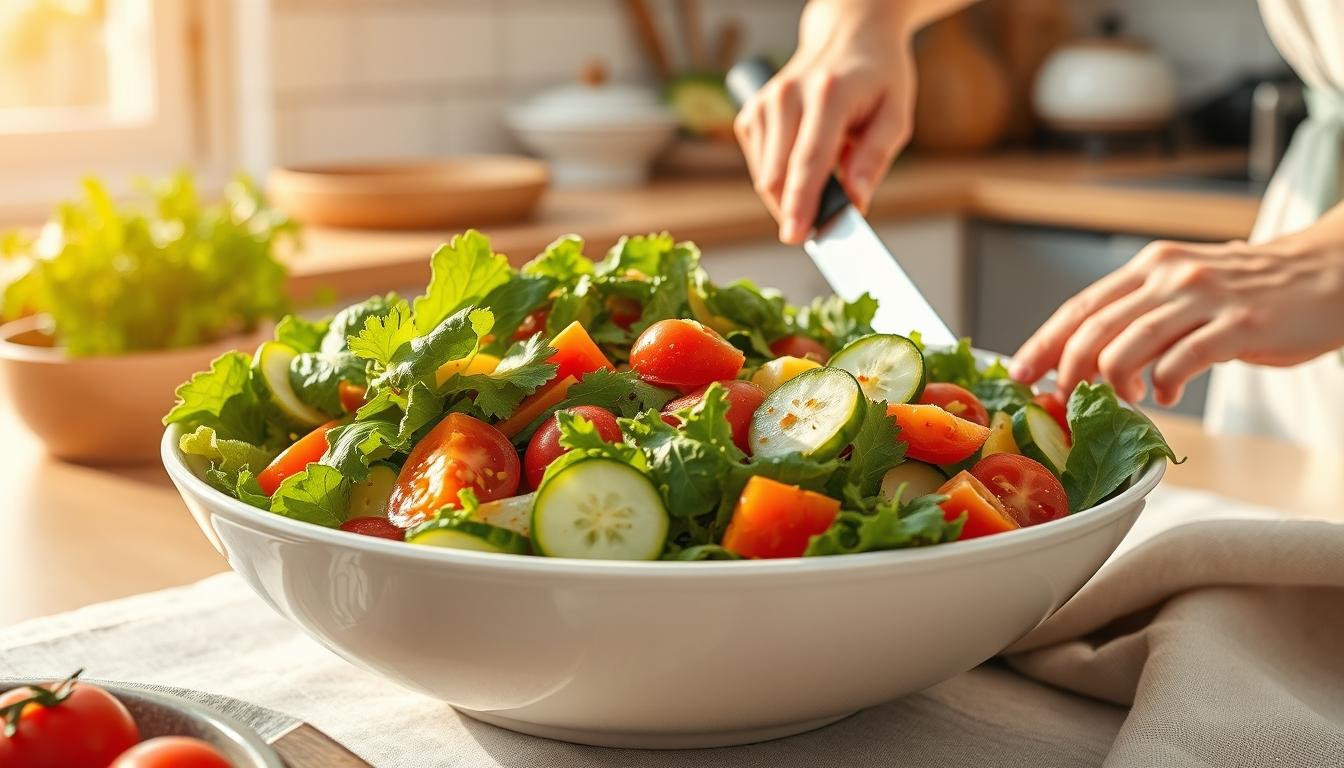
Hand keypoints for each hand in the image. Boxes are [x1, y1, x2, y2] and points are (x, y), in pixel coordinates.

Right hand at [734, 0, 916, 243]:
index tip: (796, 236)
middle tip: (822, 225)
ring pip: (764, 177)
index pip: (808, 159)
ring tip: (824, 176)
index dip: (801, 203)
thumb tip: (855, 200)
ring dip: (789, 196)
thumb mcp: (896, 114)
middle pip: (777, 175)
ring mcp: (764, 104)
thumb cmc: (877, 78)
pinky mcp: (750, 114)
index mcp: (827, 93)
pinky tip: (801, 162)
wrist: (849, 37)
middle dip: (795, 210)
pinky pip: (759, 167)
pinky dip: (780, 178)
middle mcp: (787, 95)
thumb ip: (875, 158)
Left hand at [1010, 218, 1343, 405]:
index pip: (1082, 306)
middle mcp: (1170, 275)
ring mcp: (1205, 298)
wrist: (1328, 274)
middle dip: (1066, 368)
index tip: (1018, 372)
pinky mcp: (1239, 325)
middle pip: (1095, 326)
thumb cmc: (1252, 292)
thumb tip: (1089, 358)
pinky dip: (1164, 384)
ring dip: (1113, 380)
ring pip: (1130, 343)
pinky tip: (1165, 396)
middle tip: (1061, 399)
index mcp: (1150, 266)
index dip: (1044, 341)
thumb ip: (1142, 315)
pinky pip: (1184, 359)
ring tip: (1119, 400)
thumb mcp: (1186, 289)